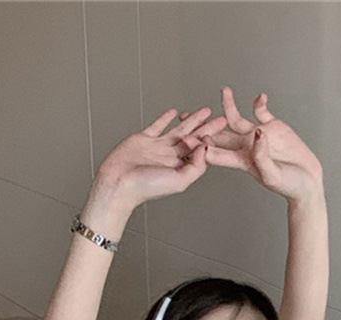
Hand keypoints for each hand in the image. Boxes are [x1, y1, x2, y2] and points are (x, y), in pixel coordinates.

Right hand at [93, 107, 227, 209]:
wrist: (119, 182)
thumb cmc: (146, 188)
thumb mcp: (179, 181)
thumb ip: (196, 166)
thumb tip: (205, 148)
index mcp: (180, 168)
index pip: (200, 152)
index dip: (209, 141)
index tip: (218, 132)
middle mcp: (170, 158)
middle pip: (193, 139)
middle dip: (207, 128)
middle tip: (221, 119)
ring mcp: (157, 147)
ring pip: (179, 130)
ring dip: (192, 120)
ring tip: (205, 111)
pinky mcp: (143, 139)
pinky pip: (157, 126)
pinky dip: (165, 118)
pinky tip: (173, 112)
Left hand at [195, 88, 322, 202]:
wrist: (308, 182)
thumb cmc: (289, 185)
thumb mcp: (273, 175)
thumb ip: (262, 156)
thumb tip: (257, 134)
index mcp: (242, 161)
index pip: (217, 153)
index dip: (203, 147)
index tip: (192, 140)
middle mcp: (246, 146)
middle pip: (219, 134)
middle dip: (203, 126)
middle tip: (186, 116)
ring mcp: (258, 135)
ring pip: (236, 118)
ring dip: (228, 105)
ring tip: (224, 91)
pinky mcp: (273, 126)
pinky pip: (261, 111)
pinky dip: (259, 103)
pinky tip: (260, 98)